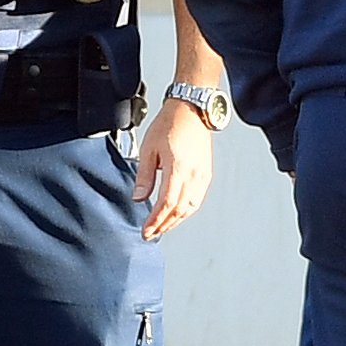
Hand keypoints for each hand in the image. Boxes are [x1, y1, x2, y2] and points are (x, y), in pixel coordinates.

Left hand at [135, 95, 213, 241]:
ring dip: (176, 220)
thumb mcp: (149, 149)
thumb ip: (145, 176)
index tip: (146, 231)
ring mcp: (202, 176)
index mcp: (179, 169)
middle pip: (179, 210)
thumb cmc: (170, 124)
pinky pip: (197, 199)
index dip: (155, 221)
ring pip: (190, 207)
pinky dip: (186, 210)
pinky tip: (177, 213)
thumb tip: (139, 198)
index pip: (166, 204)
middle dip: (164, 225)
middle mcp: (194, 176)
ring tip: (163, 227)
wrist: (192, 111)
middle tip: (151, 233)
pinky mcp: (206, 174)